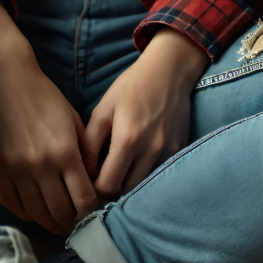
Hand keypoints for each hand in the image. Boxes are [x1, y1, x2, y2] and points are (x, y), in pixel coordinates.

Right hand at [0, 52, 100, 238]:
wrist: (8, 81)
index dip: (91, 212)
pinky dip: (27, 214)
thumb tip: (94, 183)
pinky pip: (13, 204)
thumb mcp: (74, 121)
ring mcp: (17, 170)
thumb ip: (86, 153)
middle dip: (72, 223)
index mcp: (64, 153)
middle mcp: (41, 166)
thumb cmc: (46, 98)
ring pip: (37, 214)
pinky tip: (36, 213)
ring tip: (59, 224)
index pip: (83, 199)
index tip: (94, 214)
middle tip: (77, 225)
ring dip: (51, 224)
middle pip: (61, 212)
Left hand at [82, 30, 206, 199]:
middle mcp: (150, 151)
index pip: (108, 187)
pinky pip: (159, 174)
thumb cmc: (131, 87)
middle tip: (104, 176)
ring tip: (121, 169)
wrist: (169, 71)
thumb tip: (83, 171)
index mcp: (127, 140)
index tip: (91, 180)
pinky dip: (147, 174)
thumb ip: (90, 143)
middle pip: (126, 191)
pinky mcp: (179, 151)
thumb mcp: (103, 110)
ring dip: (130, 183)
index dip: (95, 189)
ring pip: (144, 186)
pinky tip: (139, 160)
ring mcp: (168, 153)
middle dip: (112, 188)